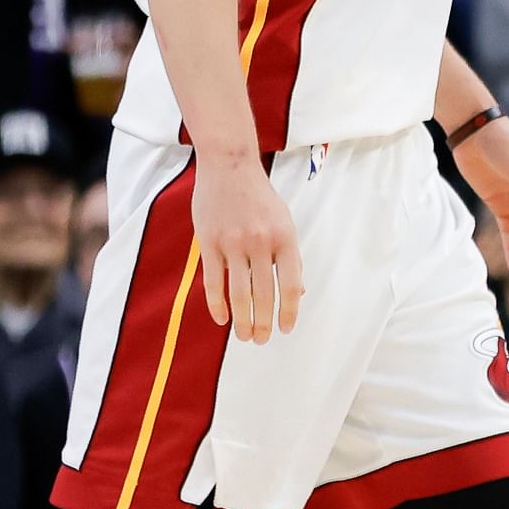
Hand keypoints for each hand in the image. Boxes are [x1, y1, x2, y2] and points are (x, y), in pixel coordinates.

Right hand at [192, 146, 304, 341]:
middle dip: (263, 322)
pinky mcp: (209, 242)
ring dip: (242, 319)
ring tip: (244, 337)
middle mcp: (261, 243)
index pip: (291, 284)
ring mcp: (233, 242)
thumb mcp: (284, 223)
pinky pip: (213, 280)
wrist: (230, 167)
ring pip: (239, 291)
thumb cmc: (261, 199)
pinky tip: (221, 319)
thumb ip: (290, 257)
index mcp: (285, 239)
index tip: (285, 329)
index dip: (289, 310)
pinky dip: (217, 303)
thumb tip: (299, 293)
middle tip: (261, 341)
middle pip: (264, 293)